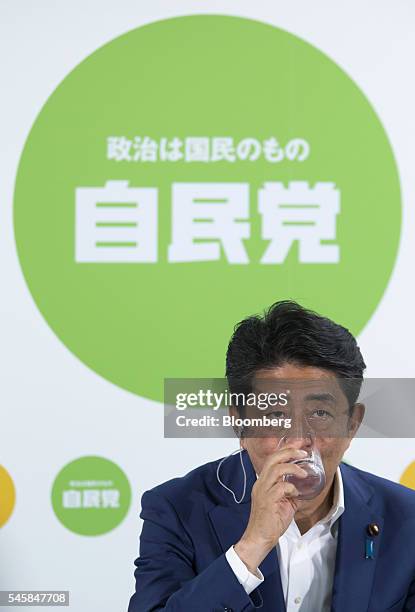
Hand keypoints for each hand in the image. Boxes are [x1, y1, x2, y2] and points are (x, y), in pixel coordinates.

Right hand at [234, 447, 307, 573]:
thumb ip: (290, 494)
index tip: (298, 445)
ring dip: (292, 468)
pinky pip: (280, 488)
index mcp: (263, 482)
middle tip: (303, 452)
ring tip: (303, 472)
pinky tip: (295, 494)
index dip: (285, 450)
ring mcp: (262, 491)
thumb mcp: (283, 504)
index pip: (273, 459)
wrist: (259, 539)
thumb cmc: (269, 523)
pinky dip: (291, 488)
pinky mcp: (267, 501)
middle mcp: (261, 483)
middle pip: (273, 459)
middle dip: (289, 451)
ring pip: (275, 469)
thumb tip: (303, 489)